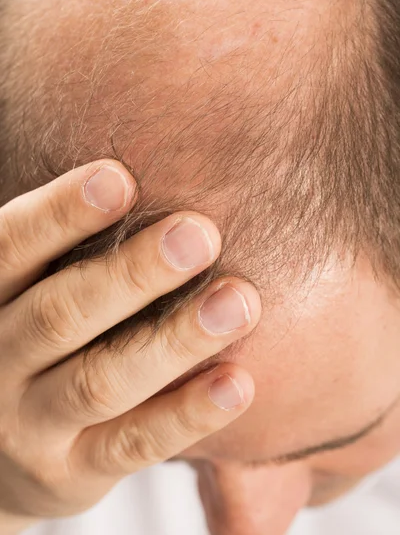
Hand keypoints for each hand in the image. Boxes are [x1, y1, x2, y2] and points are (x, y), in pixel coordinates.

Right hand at [0, 160, 260, 533]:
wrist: (0, 452)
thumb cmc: (34, 345)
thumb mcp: (31, 294)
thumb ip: (69, 254)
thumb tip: (156, 186)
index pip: (11, 248)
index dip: (60, 213)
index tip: (119, 178)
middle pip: (61, 314)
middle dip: (132, 273)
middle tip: (199, 234)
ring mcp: (30, 425)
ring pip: (102, 379)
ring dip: (174, 340)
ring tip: (238, 302)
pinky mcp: (72, 472)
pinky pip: (134, 443)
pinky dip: (187, 414)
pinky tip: (237, 383)